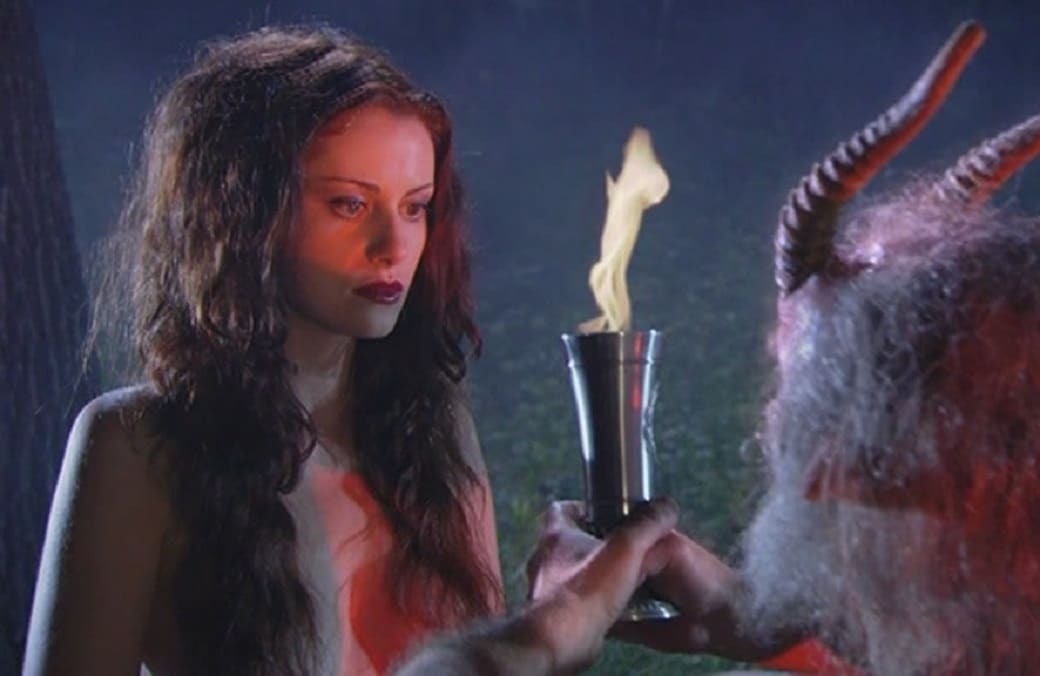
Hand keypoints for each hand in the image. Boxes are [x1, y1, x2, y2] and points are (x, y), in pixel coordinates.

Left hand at [523, 498, 678, 671]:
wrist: (560, 641)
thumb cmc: (585, 594)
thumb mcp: (626, 550)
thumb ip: (647, 525)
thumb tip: (666, 507)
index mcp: (556, 536)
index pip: (561, 509)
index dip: (583, 508)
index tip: (603, 513)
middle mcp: (544, 560)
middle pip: (565, 542)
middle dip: (591, 544)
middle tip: (617, 549)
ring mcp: (545, 588)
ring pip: (568, 573)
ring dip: (590, 574)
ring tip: (617, 580)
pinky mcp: (551, 615)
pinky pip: (570, 602)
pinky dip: (588, 601)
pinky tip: (608, 608)